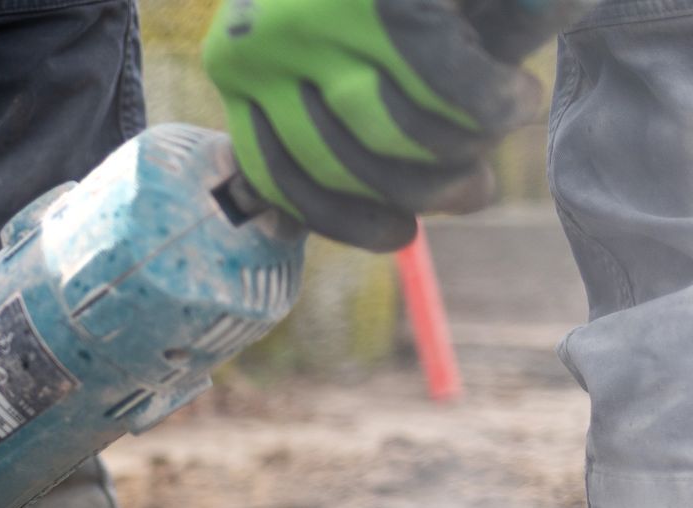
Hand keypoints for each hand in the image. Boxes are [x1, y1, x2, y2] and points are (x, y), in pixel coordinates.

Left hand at [203, 0, 549, 250]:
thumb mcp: (332, 38)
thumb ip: (330, 112)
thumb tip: (364, 221)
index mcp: (236, 60)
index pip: (279, 175)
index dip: (343, 218)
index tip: (400, 237)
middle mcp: (262, 46)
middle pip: (341, 165)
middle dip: (419, 188)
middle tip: (475, 189)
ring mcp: (321, 22)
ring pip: (398, 134)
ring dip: (462, 143)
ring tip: (505, 119)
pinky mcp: (391, 7)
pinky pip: (453, 91)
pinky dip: (492, 105)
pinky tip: (518, 98)